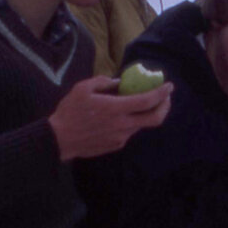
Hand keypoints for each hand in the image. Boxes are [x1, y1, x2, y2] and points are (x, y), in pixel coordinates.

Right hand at [48, 76, 172, 159]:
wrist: (58, 139)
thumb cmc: (69, 111)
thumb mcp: (83, 88)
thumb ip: (104, 82)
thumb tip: (120, 82)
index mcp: (115, 109)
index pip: (148, 101)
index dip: (162, 93)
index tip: (169, 86)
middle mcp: (123, 125)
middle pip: (155, 119)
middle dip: (165, 106)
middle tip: (165, 97)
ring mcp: (121, 137)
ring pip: (142, 125)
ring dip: (146, 113)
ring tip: (140, 103)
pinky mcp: (116, 145)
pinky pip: (130, 131)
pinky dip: (132, 121)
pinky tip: (122, 115)